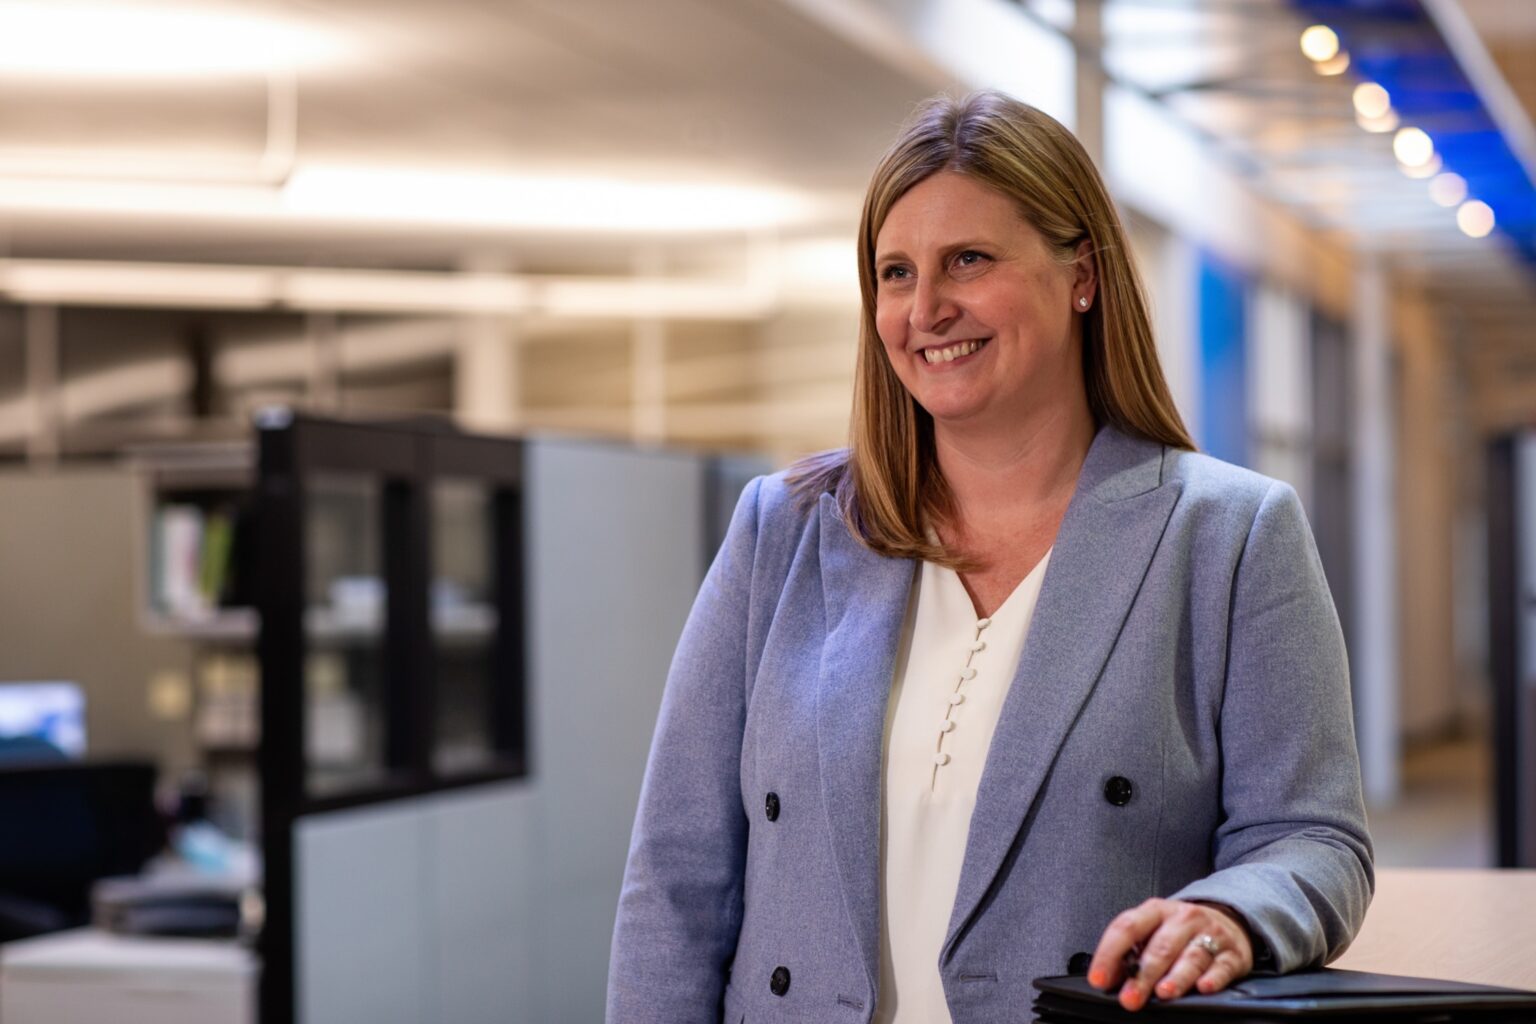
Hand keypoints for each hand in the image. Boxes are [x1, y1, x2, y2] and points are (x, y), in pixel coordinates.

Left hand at [1086, 898, 1253, 1011]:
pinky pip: (1223, 966)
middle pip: (1161, 947)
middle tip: (1130, 997)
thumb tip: (1109, 978)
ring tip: (1164, 992)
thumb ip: (1130, 953)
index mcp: (1155, 910)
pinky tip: (1204, 987)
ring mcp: (1211, 935)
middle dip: (1143, 974)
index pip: (1127, 928)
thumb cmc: (1179, 931)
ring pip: (1192, 956)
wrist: (1227, 919)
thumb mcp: (1152, 931)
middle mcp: (1183, 918)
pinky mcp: (1233, 954)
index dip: (1109, 953)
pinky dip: (1214, 978)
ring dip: (1177, 976)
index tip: (1098, 979)